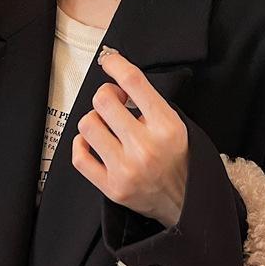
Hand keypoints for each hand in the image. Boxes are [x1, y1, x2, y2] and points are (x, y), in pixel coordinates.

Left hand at [72, 48, 188, 227]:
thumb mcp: (177, 126)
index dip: (115, 64)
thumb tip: (117, 81)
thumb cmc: (178, 161)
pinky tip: (93, 144)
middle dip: (106, 97)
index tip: (109, 61)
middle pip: (103, 101)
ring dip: (94, 121)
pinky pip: (79, 157)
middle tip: (114, 104)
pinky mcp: (112, 188)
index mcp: (166, 127)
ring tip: (107, 128)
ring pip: (87, 125)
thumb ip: (150, 104)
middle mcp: (145, 148)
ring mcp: (126, 170)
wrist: (185, 204)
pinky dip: (81, 145)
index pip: (133, 81)